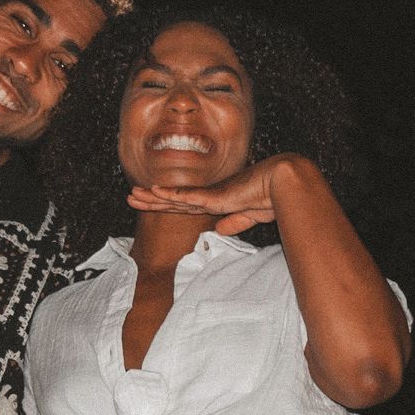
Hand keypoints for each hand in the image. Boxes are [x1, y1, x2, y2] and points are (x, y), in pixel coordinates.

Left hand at [125, 154, 308, 236]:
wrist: (284, 183)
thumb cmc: (271, 197)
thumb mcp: (250, 216)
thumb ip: (235, 223)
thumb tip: (218, 231)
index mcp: (217, 201)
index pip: (185, 206)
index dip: (166, 205)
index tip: (149, 204)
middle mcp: (210, 196)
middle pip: (174, 201)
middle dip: (151, 200)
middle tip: (130, 197)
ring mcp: (211, 195)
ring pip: (175, 198)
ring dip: (152, 197)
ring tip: (132, 195)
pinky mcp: (215, 196)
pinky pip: (188, 197)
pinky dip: (170, 195)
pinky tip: (154, 192)